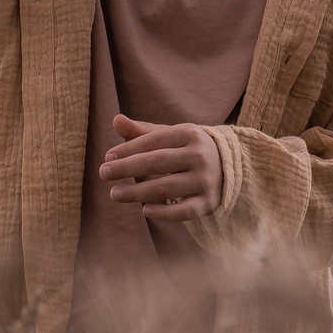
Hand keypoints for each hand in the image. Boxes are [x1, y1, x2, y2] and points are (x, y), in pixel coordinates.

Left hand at [96, 113, 221, 222]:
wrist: (229, 167)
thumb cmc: (188, 150)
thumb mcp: (170, 137)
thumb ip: (142, 131)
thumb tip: (115, 120)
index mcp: (189, 134)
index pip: (153, 141)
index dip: (128, 149)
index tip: (107, 158)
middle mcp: (199, 156)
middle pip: (157, 162)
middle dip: (127, 168)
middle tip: (103, 173)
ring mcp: (205, 180)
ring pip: (166, 188)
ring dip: (137, 192)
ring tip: (114, 194)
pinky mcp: (208, 202)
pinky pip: (185, 211)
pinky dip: (165, 212)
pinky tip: (145, 210)